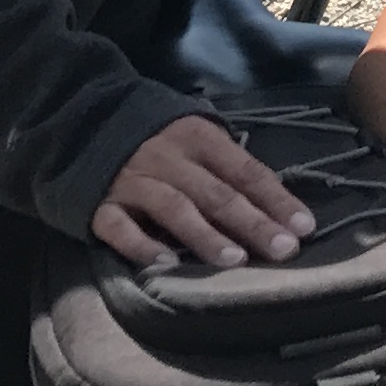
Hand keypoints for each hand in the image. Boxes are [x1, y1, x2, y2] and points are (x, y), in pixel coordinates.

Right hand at [91, 114, 317, 270]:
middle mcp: (168, 157)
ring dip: (206, 234)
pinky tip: (166, 264)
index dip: (276, 199)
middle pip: (217, 192)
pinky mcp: (100, 205)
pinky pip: (121, 228)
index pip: (245, 170)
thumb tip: (274, 204)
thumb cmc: (154, 136)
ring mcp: (132, 181)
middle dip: (253, 222)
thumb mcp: (193, 135)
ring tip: (235, 260)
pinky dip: (143, 245)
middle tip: (283, 250)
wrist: (80, 120)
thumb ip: (225, 164)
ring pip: (174, 208)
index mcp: (197, 137)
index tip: (305, 228)